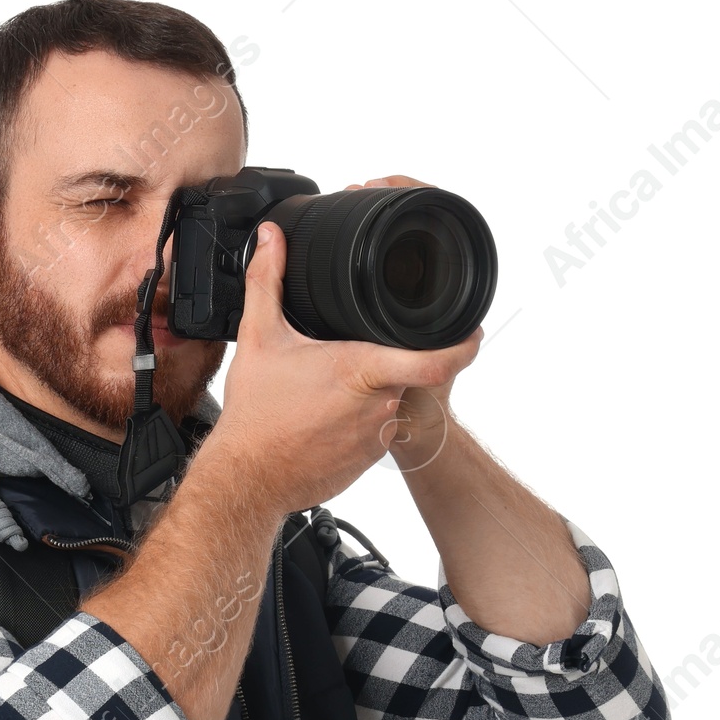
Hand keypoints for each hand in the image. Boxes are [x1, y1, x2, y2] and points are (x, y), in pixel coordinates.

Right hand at [202, 211, 481, 513]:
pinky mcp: (367, 461)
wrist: (247, 479)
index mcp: (362, 370)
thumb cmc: (256, 417)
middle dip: (384, 361)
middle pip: (404, 372)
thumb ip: (267, 281)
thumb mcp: (258, 339)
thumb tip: (270, 239)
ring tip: (325, 393)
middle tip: (345, 358)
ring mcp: (376, 437)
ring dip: (368, 393)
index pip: (436, 359)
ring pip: (389, 402)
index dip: (463, 344)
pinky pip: (374, 431)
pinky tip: (323, 419)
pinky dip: (355, 421)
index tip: (471, 331)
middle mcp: (379, 406)